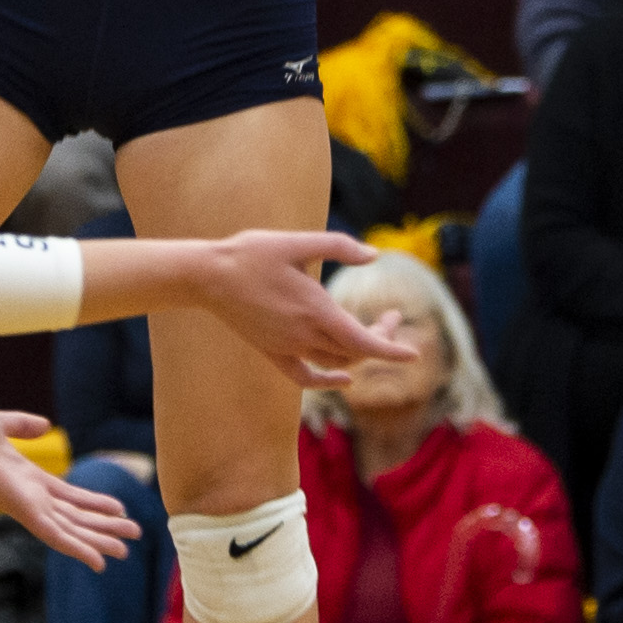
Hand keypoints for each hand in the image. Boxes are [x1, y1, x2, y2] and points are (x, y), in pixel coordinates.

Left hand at [0, 406, 142, 569]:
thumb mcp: (0, 424)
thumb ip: (22, 425)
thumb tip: (44, 424)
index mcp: (28, 479)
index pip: (68, 497)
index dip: (94, 504)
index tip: (119, 509)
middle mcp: (30, 497)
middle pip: (74, 517)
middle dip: (103, 527)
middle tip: (133, 536)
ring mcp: (28, 506)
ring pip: (71, 530)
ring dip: (98, 540)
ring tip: (126, 551)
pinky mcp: (24, 511)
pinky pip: (56, 535)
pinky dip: (78, 548)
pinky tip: (98, 561)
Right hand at [194, 231, 416, 386]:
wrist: (208, 275)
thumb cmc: (252, 253)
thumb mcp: (297, 241)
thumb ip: (338, 246)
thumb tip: (375, 256)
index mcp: (316, 310)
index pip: (364, 342)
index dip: (392, 351)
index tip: (414, 355)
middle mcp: (305, 334)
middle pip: (355, 351)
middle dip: (380, 338)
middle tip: (392, 317)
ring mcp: (287, 346)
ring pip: (335, 362)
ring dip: (359, 353)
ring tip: (371, 330)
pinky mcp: (272, 351)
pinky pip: (305, 376)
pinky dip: (327, 381)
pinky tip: (343, 378)